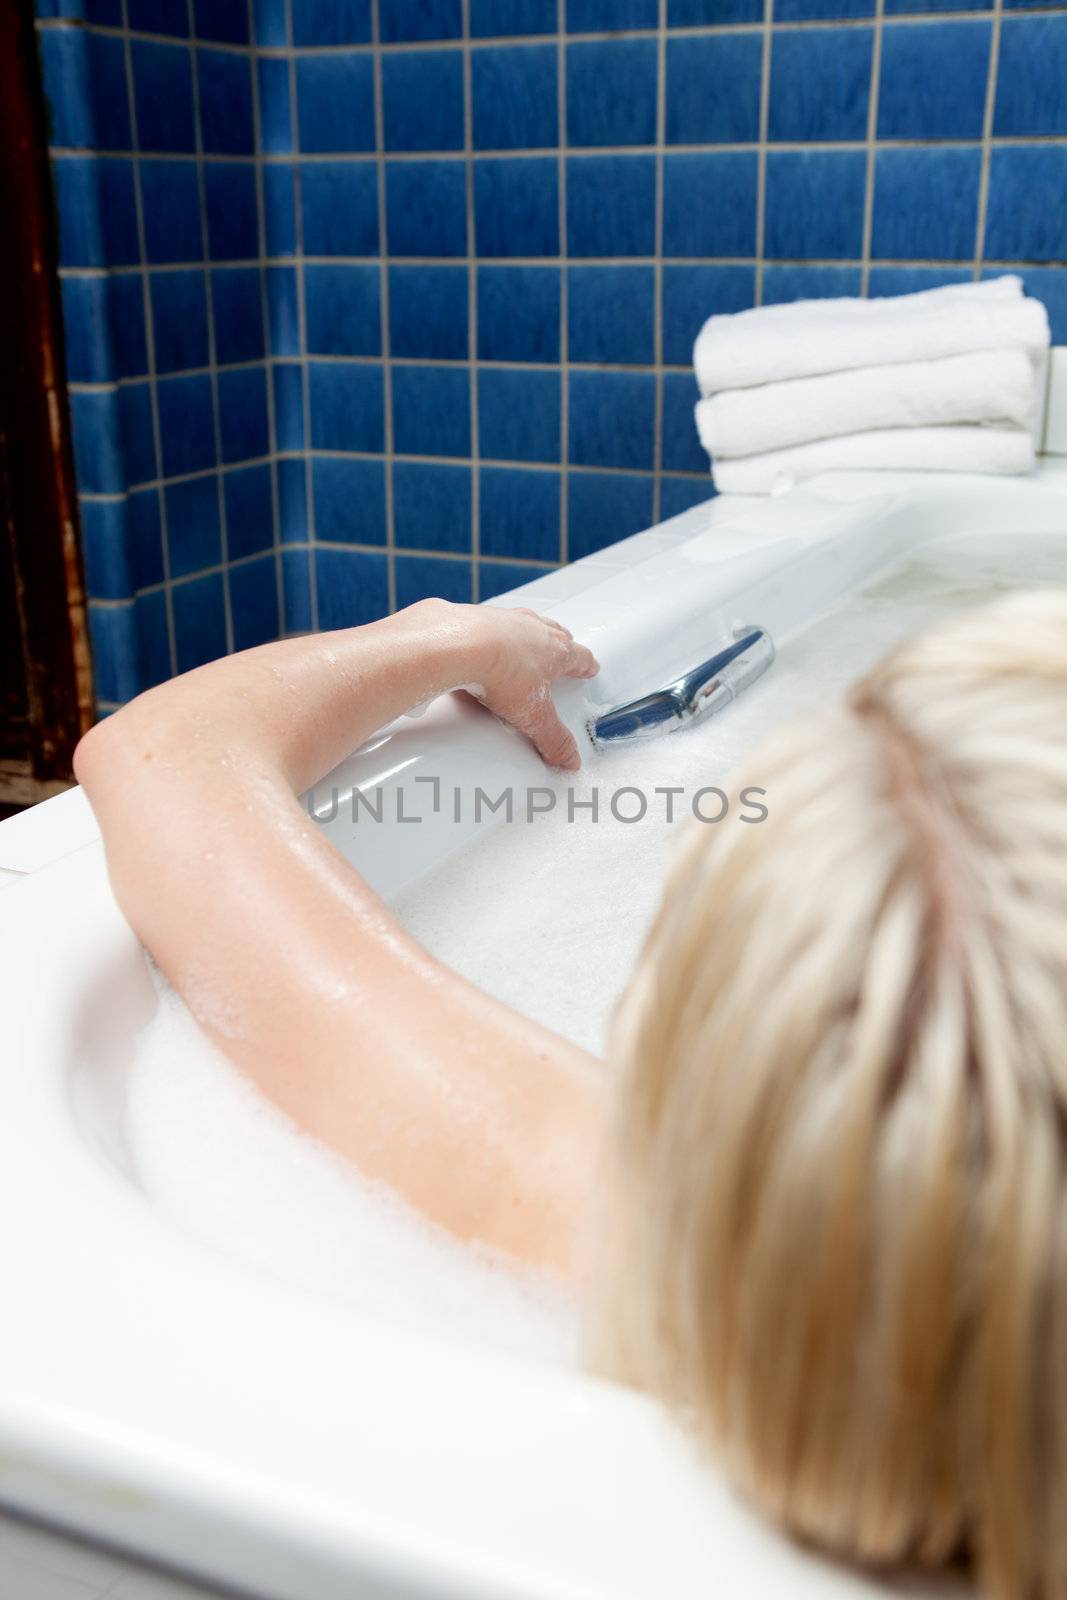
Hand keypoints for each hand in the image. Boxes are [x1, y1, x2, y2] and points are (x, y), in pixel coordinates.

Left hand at [454, 604, 599, 769]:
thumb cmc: (500, 669)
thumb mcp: (533, 715)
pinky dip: (488, 636)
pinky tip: (480, 651)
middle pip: (555, 634)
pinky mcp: (477, 618)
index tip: (589, 668)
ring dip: (525, 636)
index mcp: (556, 650)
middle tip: (558, 656)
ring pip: (524, 625)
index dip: (586, 665)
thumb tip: (568, 756)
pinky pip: (488, 624)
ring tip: (519, 654)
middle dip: (560, 645)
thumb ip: (553, 738)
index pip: (580, 657)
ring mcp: (505, 620)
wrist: (459, 646)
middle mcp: (533, 629)